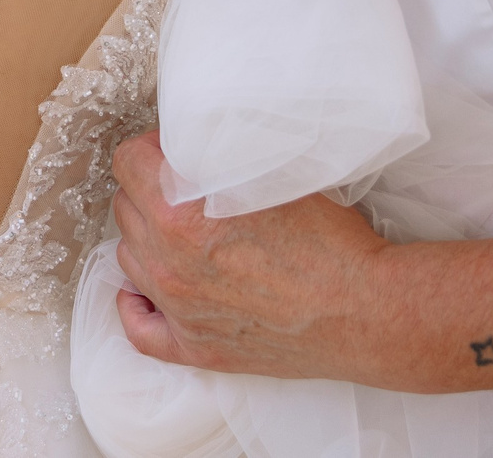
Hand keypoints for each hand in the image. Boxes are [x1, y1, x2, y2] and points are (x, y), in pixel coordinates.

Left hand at [108, 133, 395, 383]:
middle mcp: (169, 264)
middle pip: (126, 208)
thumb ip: (219, 158)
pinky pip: (139, 329)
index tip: (172, 152)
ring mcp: (179, 310)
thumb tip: (193, 145)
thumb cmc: (330, 241)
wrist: (366, 310)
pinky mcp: (196, 348)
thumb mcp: (271, 174)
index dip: (150, 148)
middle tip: (182, 189)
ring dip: (148, 240)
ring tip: (181, 233)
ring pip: (130, 259)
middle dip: (149, 190)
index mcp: (180, 215)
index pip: (128, 162)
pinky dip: (138, 306)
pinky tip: (149, 291)